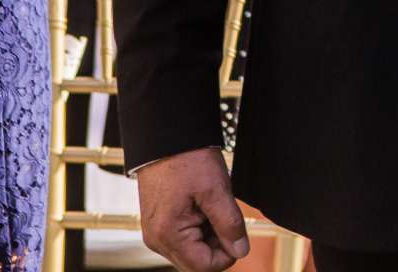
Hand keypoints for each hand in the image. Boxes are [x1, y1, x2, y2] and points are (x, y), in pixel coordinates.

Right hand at [135, 147, 248, 271]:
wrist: (165, 138)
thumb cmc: (187, 160)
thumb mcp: (216, 191)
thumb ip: (229, 224)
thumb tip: (240, 251)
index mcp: (168, 235)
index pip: (204, 266)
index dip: (227, 254)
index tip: (238, 233)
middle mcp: (157, 240)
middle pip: (196, 261)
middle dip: (217, 243)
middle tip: (225, 213)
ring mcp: (156, 232)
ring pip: (192, 249)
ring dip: (209, 234)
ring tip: (212, 204)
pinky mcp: (159, 223)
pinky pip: (183, 237)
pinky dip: (199, 226)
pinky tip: (204, 205)